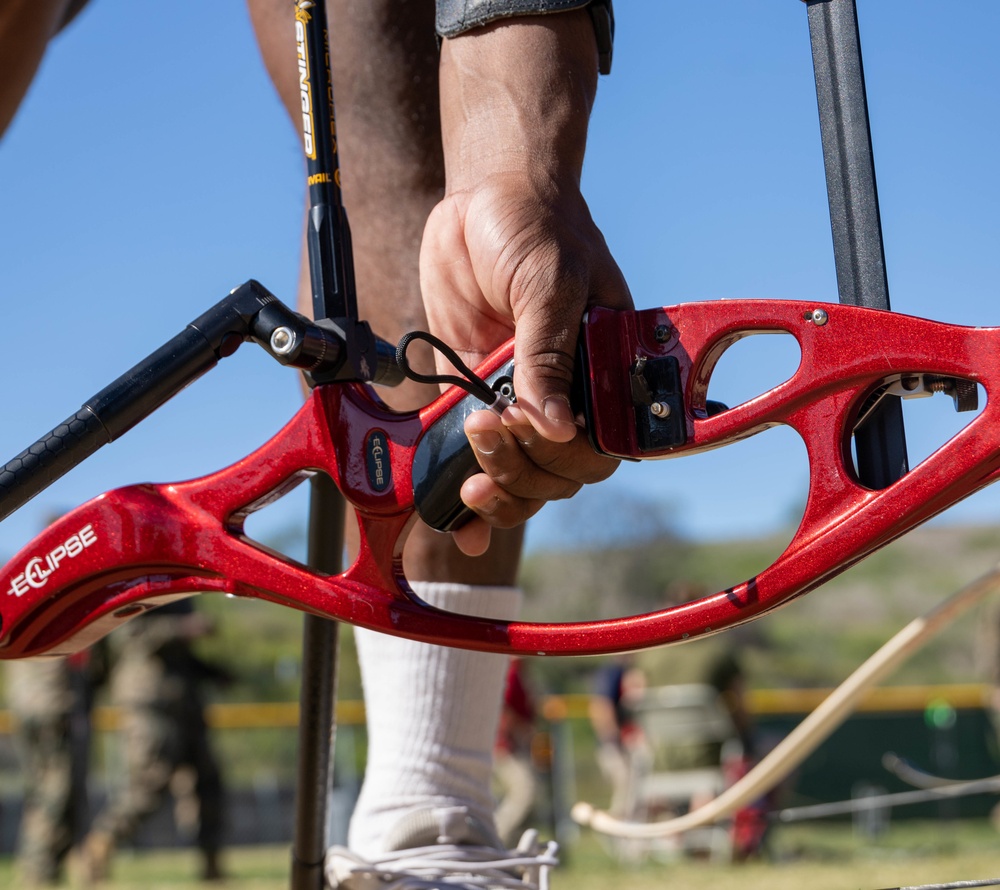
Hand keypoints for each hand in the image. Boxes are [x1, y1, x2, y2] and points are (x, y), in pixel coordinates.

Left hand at [421, 12, 631, 554]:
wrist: (481, 198)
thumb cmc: (534, 226)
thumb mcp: (550, 284)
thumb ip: (548, 356)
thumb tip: (555, 427)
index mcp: (608, 368)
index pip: (604, 444)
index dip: (568, 457)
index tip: (527, 429)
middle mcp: (571, 392)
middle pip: (560, 471)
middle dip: (523, 467)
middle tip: (488, 426)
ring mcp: (525, 398)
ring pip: (523, 476)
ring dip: (498, 486)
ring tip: (468, 461)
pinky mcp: (482, 396)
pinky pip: (481, 456)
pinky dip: (469, 497)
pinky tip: (455, 519)